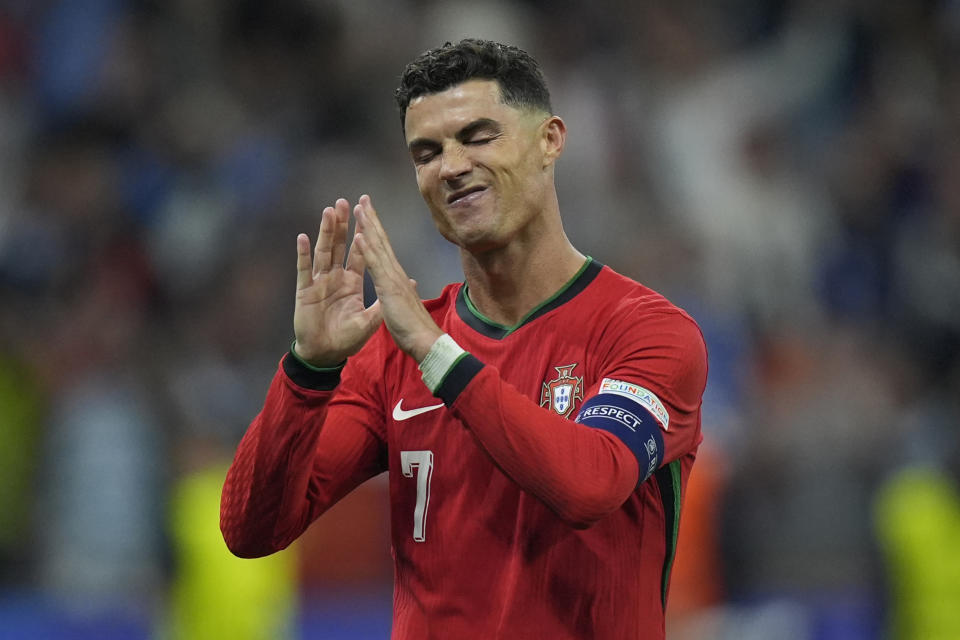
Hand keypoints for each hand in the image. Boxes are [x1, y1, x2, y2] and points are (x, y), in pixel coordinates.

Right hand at [293, 198, 382, 366]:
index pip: (360, 253)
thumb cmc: (346, 340)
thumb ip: (385, 301)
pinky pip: (304, 270)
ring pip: (323, 251)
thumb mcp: (371, 322)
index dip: (363, 233)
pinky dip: (304, 254)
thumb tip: (409, 283)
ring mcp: (319, 283)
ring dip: (326, 231)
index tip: (366, 212)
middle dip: (343, 224)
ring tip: (329, 211)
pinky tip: (303, 237)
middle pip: (340, 245)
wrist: (326, 355)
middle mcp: (335, 278)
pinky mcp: (305, 292)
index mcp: (352, 282)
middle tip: (345, 202)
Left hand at [353, 195, 443, 361]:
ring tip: (359, 207)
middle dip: (371, 219)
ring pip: (378, 246)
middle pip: (381, 240)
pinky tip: (360, 235)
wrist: (424, 340)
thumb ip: (406, 291)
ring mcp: (392, 277)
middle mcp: (395, 271)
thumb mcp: (405, 305)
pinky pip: (375, 266)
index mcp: (396, 276)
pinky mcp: (389, 287)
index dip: (375, 230)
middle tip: (363, 199)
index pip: (383, 248)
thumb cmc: (414, 327)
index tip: (368, 214)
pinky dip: (367, 250)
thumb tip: (410, 283)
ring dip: (368, 226)